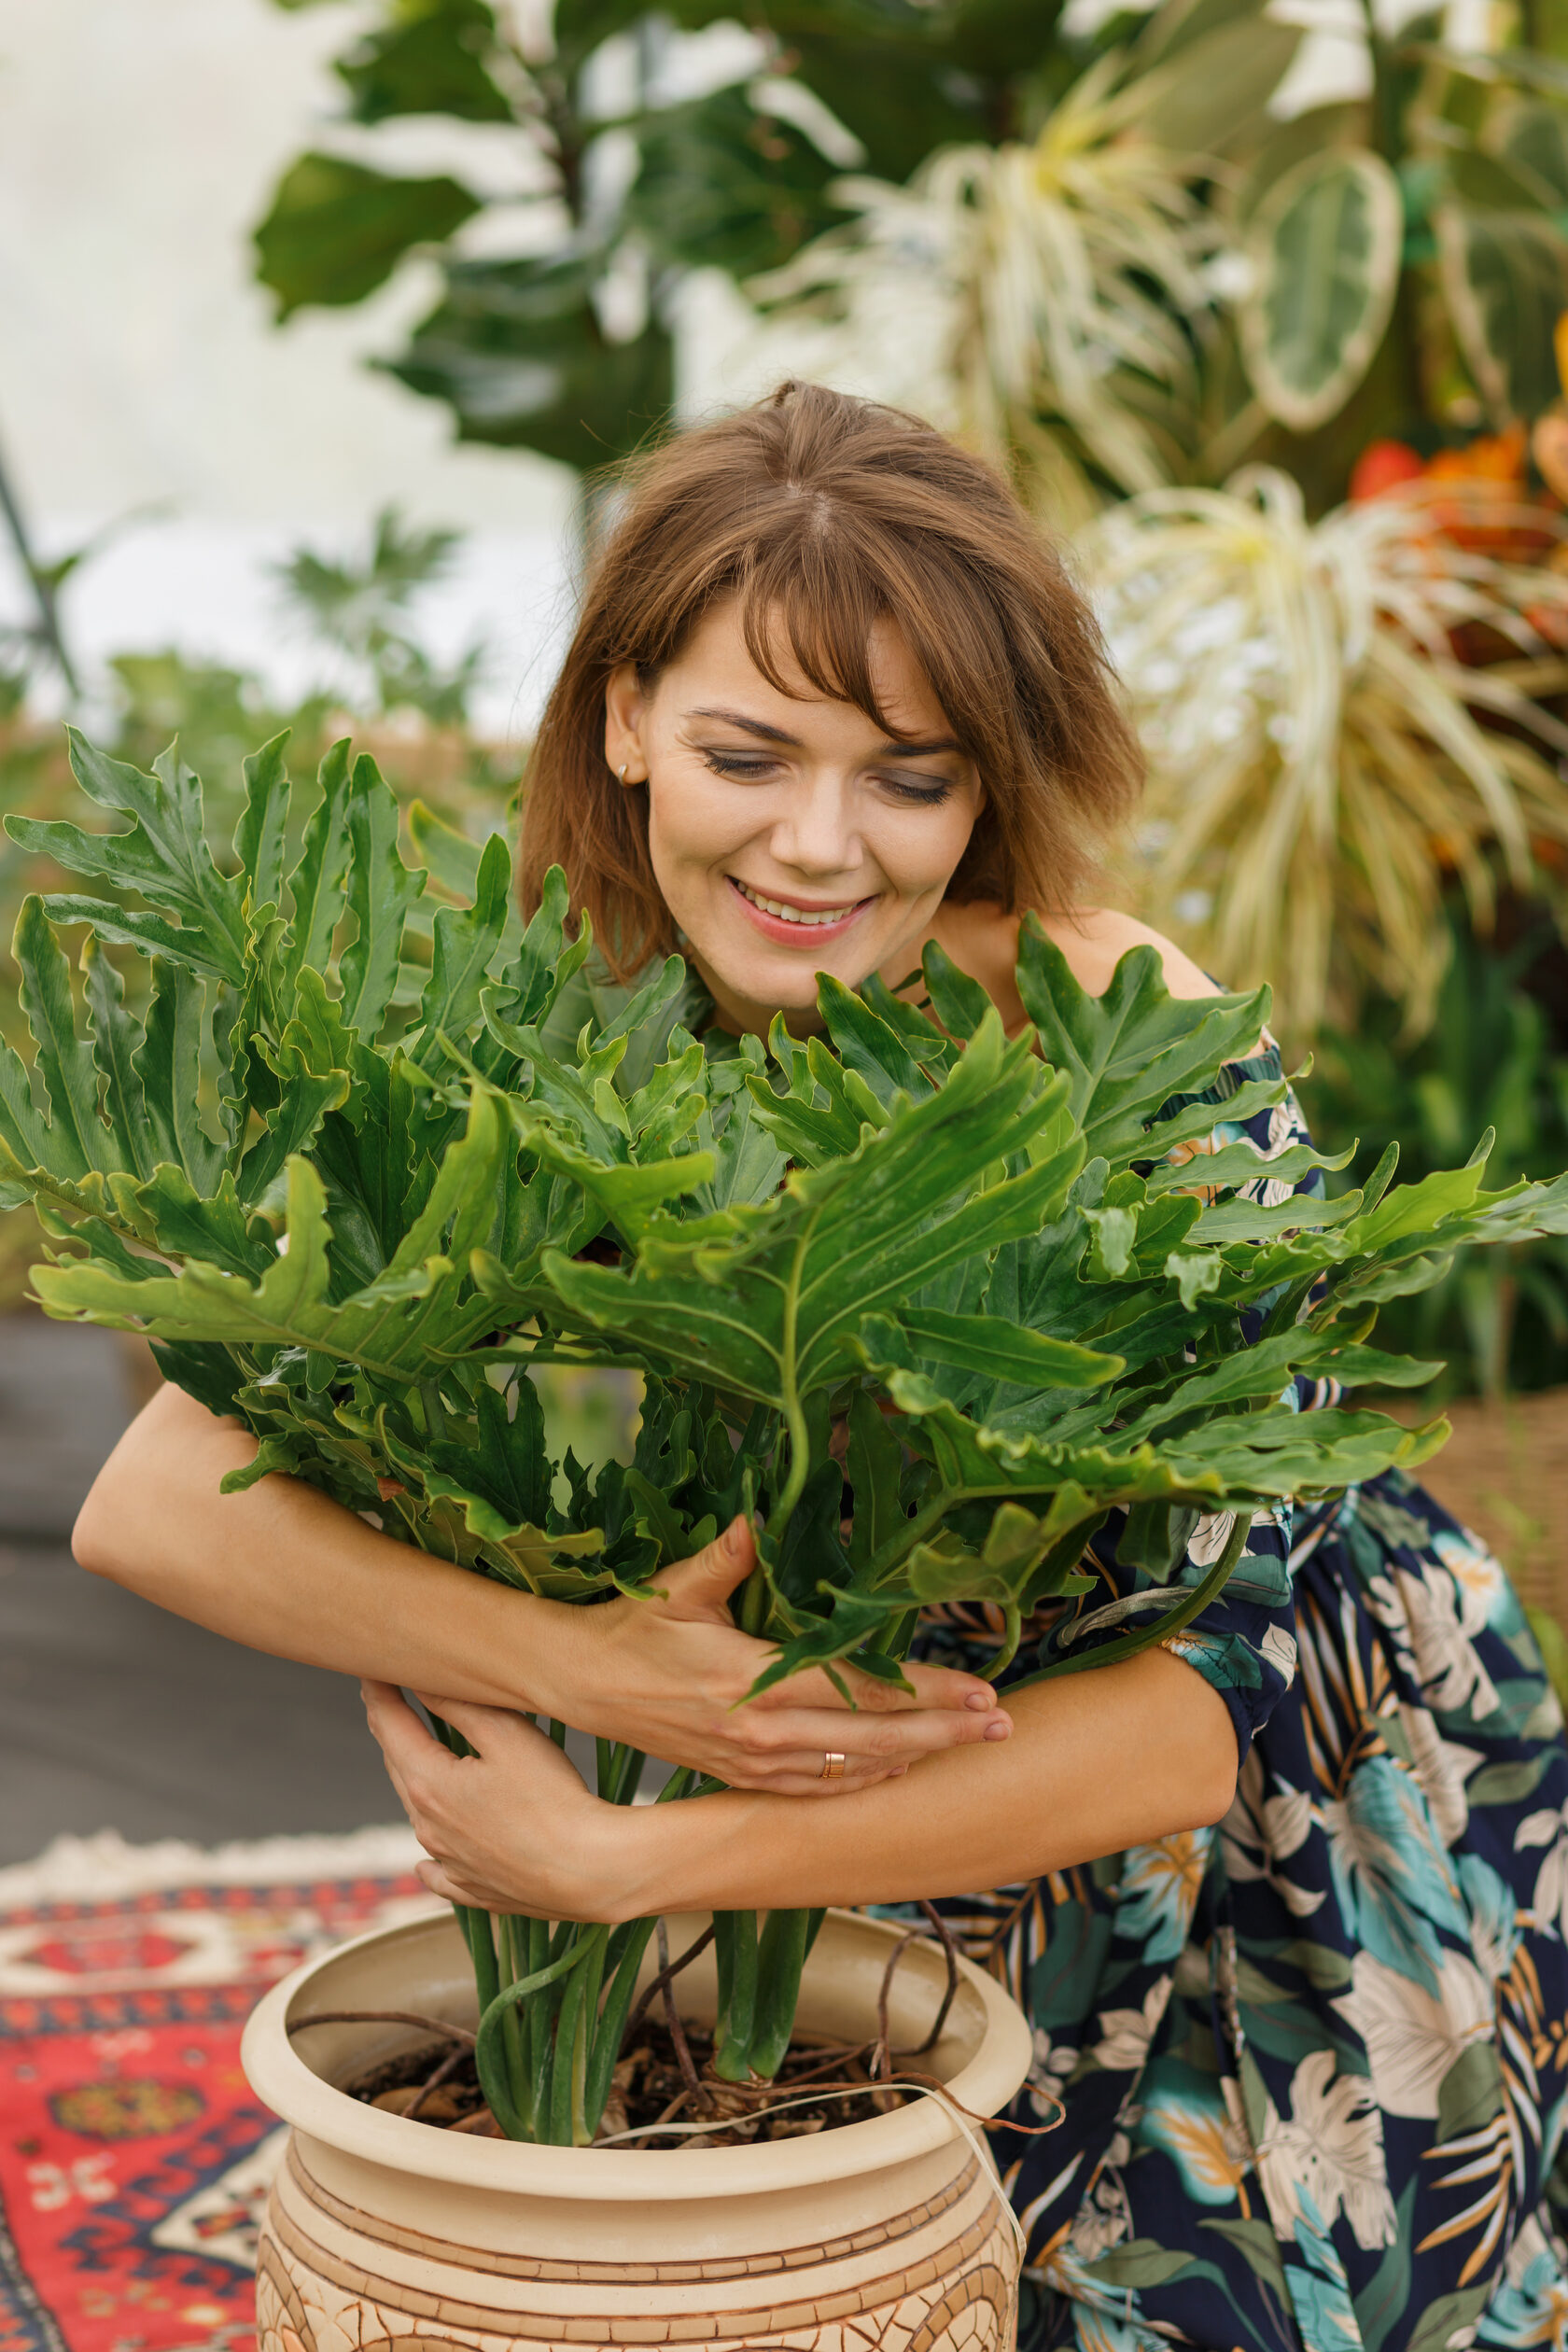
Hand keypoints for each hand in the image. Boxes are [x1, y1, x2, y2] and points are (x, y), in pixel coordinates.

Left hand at [362, 1683, 634, 1921]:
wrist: (587, 1872)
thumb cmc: (552, 1797)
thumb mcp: (507, 1734)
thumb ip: (457, 1705)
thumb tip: (421, 1683)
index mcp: (428, 1783)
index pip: (389, 1724)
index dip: (379, 1691)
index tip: (374, 1667)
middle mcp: (427, 1826)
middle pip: (397, 1765)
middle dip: (392, 1729)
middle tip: (390, 1699)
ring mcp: (448, 1862)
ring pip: (418, 1812)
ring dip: (413, 1778)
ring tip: (417, 1754)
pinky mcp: (473, 1888)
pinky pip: (439, 1870)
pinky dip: (430, 1854)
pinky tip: (427, 1859)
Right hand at [527, 1514, 1010, 1794]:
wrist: (577, 1686)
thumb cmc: (628, 1627)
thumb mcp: (674, 1586)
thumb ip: (723, 1558)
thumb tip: (753, 1517)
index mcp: (753, 1681)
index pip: (859, 1689)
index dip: (925, 1691)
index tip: (979, 1689)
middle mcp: (761, 1732)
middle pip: (873, 1739)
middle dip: (944, 1732)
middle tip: (1002, 1725)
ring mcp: (752, 1763)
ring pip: (852, 1770)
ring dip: (915, 1759)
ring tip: (968, 1747)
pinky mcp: (741, 1777)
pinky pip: (816, 1789)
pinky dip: (862, 1782)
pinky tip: (895, 1772)